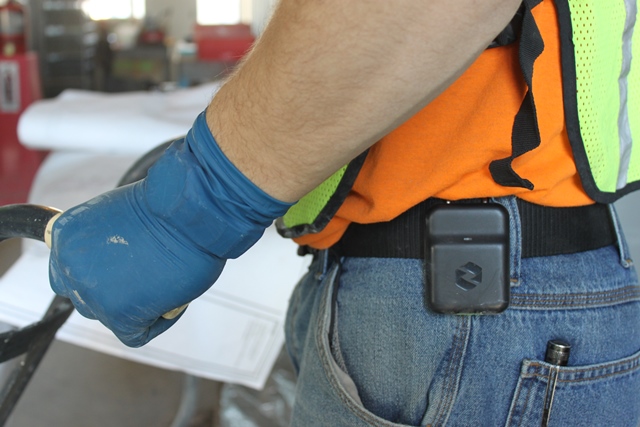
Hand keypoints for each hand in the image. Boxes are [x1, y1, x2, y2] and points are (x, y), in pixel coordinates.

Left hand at [48, 112, 291, 346]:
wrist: (190, 209)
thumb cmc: (169, 207)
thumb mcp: (119, 214)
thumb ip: (103, 241)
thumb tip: (113, 262)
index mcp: (65, 234)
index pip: (66, 270)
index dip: (96, 272)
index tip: (118, 269)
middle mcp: (69, 264)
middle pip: (86, 296)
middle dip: (116, 289)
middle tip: (148, 273)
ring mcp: (91, 292)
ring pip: (110, 315)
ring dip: (138, 303)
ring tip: (166, 278)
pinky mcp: (118, 315)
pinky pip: (136, 333)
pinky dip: (159, 321)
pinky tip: (174, 298)